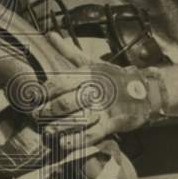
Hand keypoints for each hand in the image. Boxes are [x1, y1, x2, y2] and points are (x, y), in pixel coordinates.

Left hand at [35, 32, 158, 152]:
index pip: (59, 83)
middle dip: (47, 112)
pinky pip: (92, 134)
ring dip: (58, 127)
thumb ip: (68, 52)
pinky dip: (76, 140)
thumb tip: (50, 35)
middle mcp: (94, 90)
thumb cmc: (112, 76)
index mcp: (87, 74)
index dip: (43, 92)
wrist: (145, 90)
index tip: (32, 99)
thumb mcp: (92, 62)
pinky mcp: (112, 122)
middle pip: (64, 103)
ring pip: (76, 120)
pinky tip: (63, 143)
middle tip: (36, 116)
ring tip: (47, 131)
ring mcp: (103, 107)